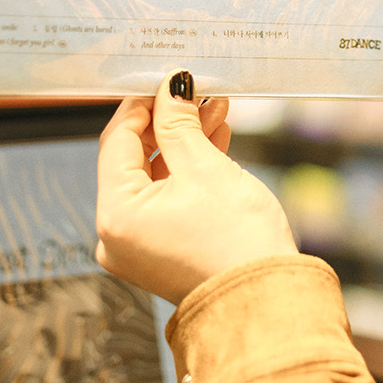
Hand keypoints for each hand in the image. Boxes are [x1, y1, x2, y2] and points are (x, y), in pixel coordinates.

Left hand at [95, 72, 298, 303]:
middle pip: (134, 159)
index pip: (117, 141)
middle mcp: (116, 234)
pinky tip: (214, 142)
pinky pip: (165, 200)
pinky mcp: (161, 252)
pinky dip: (187, 173)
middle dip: (170, 122)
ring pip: (154, 178)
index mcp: (114, 214)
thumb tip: (171, 87)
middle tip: (199, 94)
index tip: (169, 80)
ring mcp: (138, 247)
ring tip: (215, 112)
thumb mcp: (205, 166)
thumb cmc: (236, 241)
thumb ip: (179, 122)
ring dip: (183, 143)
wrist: (267, 302)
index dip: (144, 105)